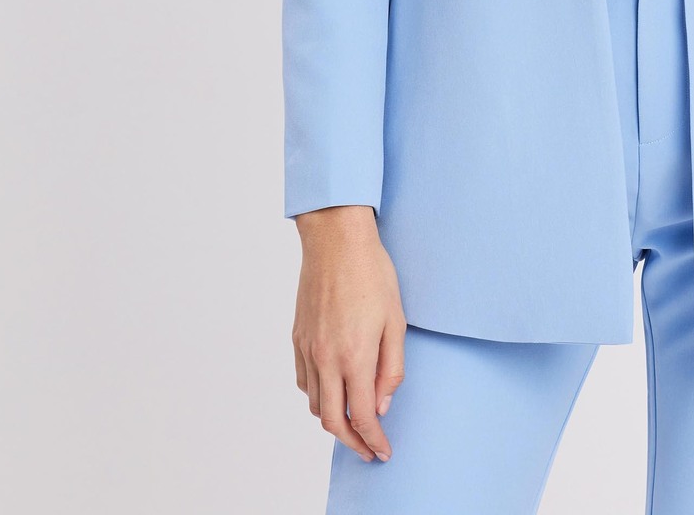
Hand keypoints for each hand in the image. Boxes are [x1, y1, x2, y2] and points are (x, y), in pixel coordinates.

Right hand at [292, 205, 407, 462]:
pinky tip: (331, 391)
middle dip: (352, 442)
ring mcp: (308, 349)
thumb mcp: (396, 319)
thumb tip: (381, 404)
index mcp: (354, 356)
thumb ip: (391, 367)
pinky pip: (304, 381)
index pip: (362, 416)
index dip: (374, 440)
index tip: (383, 451)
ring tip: (353, 422)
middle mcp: (326, 358)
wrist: (336, 240)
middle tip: (368, 450)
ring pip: (315, 404)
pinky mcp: (297, 338)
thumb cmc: (372, 274)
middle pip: (332, 421)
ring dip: (334, 421)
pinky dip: (317, 396)